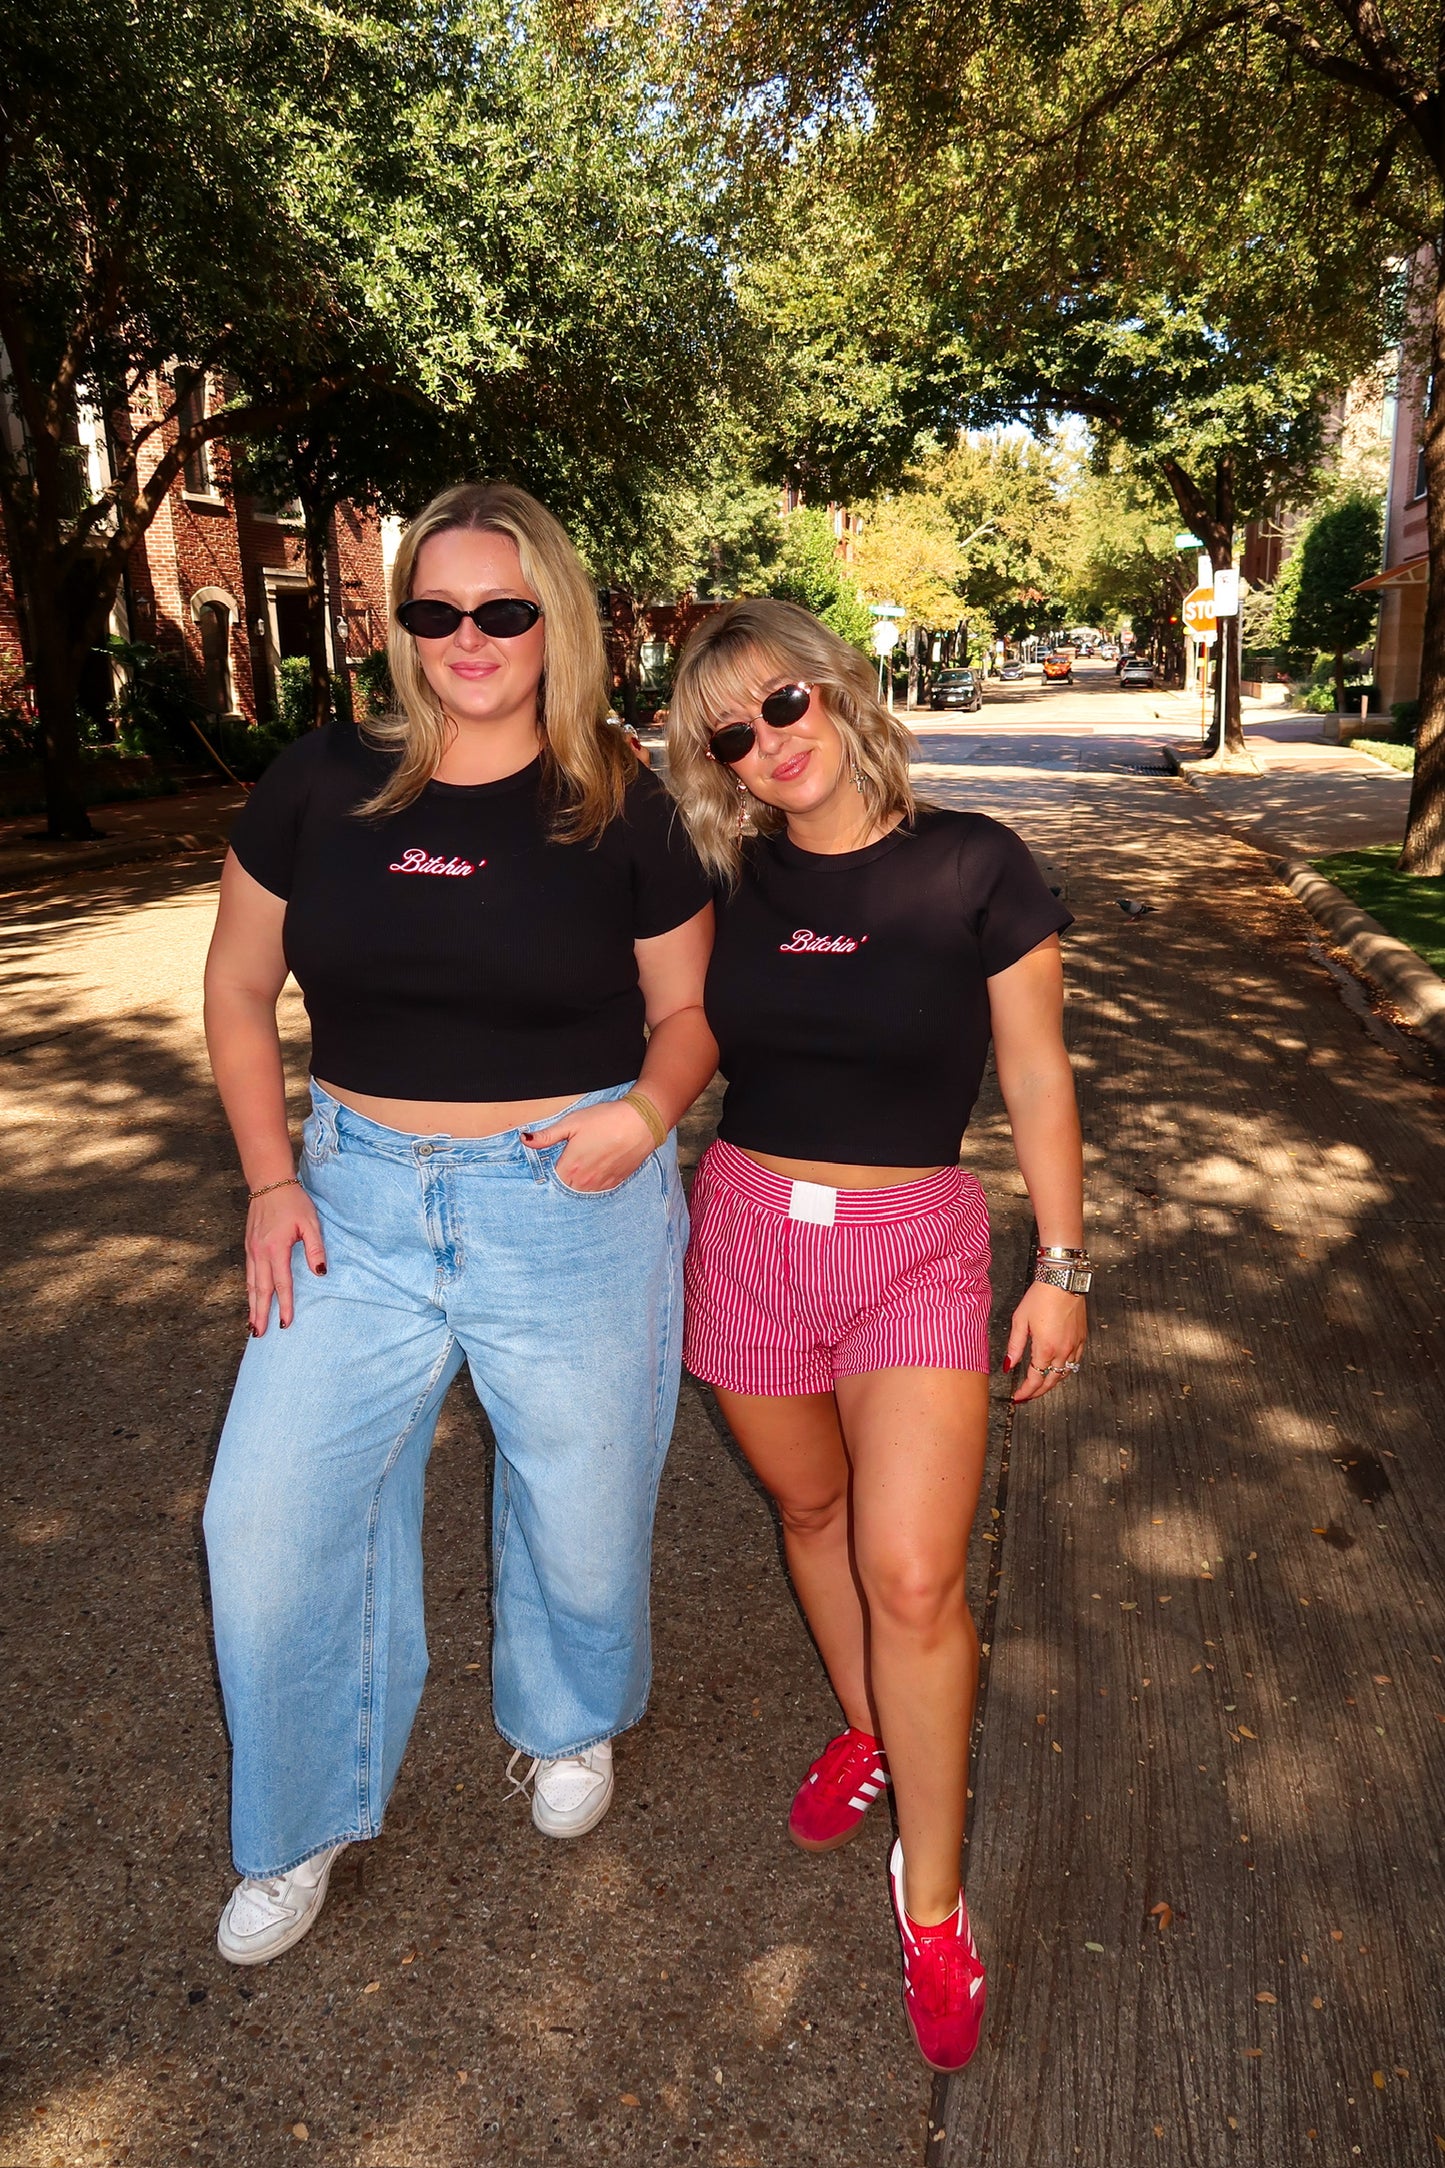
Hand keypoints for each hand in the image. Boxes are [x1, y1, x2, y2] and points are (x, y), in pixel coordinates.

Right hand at [245, 1183, 326, 1334]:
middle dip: (260, 1314)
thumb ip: (315, 1248)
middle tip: (259, 1334)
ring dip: (251, 1305)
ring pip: (250, 1283)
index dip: (285, 1305)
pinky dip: (249, 1289)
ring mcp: (251, 1250)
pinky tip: (251, 1298)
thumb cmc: (293, 1202)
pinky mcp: (248, 1246)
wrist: (269, 1183)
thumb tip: (320, 1272)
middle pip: (260, 1290)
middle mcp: (260, 1252)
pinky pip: (248, 1273)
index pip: (282, 1284)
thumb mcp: (310, 1223)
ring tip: (252, 1324)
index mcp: (276, 1249)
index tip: (286, 1324)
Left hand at [524, 1099, 657, 1192]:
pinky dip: (592, 1185)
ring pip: (581, 1193)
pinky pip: (597, 1191)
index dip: (547, 1175)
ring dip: (576, 1185)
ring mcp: (600, 1185)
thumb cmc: (605, 1119)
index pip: (550, 1182)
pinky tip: (594, 1172)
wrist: (640, 1123)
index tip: (547, 1167)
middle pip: (564, 1190)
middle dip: (560, 1182)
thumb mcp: (571, 1122)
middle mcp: (584, 1181)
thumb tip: (524, 1140)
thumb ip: (547, 1136)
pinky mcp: (614, 1183)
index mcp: (570, 1167)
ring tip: (579, 1169)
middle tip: (563, 1167)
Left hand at [1004, 1283, 1086, 1401]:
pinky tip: (1058, 1369)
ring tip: (1040, 1385)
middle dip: (1038, 1392)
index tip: (1018, 1397)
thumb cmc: (1041, 1296)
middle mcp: (1062, 1350)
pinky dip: (1065, 1370)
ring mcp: (1075, 1346)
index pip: (1035, 1380)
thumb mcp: (1020, 1321)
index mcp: (1045, 1348)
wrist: (1063, 1280)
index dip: (1025, 1392)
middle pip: (1051, 1381)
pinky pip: (1075, 1363)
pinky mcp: (1082, 1339)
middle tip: (1027, 1396)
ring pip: (1064, 1374)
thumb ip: (1014, 1346)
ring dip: (1051, 1383)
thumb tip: (1008, 1365)